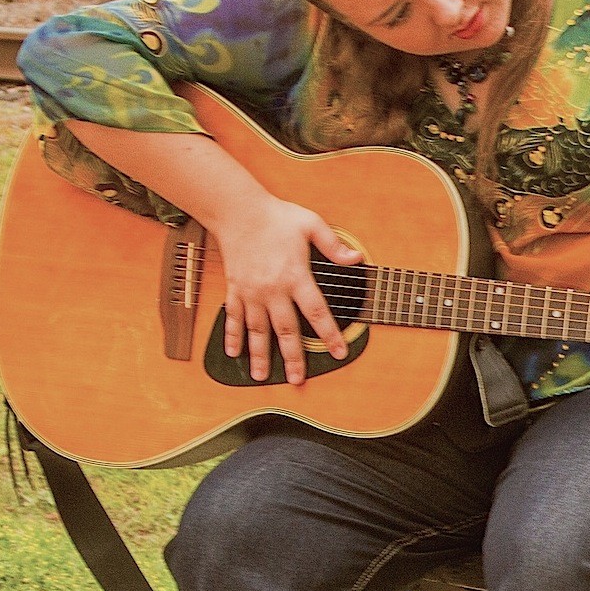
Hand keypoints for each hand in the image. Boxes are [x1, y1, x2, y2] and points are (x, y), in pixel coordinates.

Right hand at [216, 197, 363, 384]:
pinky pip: (234, 317)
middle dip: (293, 357)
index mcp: (295, 277)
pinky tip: (234, 353)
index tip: (340, 352)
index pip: (317, 312)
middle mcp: (273, 290)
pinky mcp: (236, 289)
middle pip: (285, 330)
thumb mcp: (311, 224)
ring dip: (260, 355)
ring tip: (262, 377)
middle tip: (298, 380)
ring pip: (257, 330)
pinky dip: (233, 335)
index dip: (329, 334)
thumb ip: (334, 245)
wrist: (237, 210)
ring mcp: (252, 292)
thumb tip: (356, 259)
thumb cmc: (276, 217)